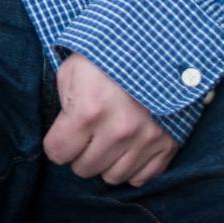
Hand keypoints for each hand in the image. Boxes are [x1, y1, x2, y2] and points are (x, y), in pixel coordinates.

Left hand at [43, 53, 177, 187]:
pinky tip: (128, 147)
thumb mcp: (73, 69)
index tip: (63, 133)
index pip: (58, 152)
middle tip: (87, 133)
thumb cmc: (108, 55)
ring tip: (108, 138)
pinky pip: (142, 178)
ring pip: (112, 177)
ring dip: (106, 161)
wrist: (159, 44)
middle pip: (84, 168)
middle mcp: (118, 131)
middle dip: (80, 153)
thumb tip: (64, 132)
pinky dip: (132, 166)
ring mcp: (145, 140)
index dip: (57, 143)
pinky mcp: (167, 145)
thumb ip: (63, 103)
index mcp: (89, 110)